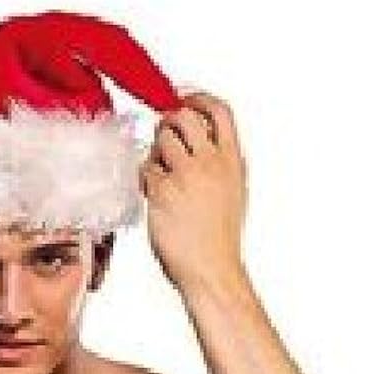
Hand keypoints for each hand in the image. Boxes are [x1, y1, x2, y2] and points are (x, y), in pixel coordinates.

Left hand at [138, 90, 247, 295]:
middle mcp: (212, 162)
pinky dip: (145, 177)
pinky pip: (146, 168)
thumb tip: (204, 141)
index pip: (219, 110)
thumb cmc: (219, 241)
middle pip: (185, 117)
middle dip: (169, 122)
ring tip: (160, 176)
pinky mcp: (163, 190)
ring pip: (163, 138)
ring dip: (155, 152)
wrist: (212, 271)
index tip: (182, 96)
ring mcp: (187, 174)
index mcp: (233, 160)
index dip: (198, 97)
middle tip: (163, 138)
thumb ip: (221, 163)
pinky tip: (151, 194)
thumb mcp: (234, 192)